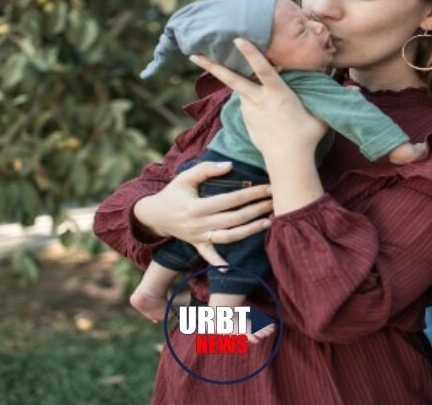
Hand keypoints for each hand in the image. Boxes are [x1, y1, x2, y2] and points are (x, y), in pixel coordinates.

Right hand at [134, 160, 273, 253]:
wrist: (155, 215)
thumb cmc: (174, 192)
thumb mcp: (185, 177)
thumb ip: (207, 169)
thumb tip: (230, 165)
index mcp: (196, 206)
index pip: (230, 200)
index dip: (251, 193)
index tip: (268, 187)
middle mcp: (198, 224)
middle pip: (234, 218)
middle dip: (257, 210)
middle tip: (276, 202)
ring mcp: (198, 237)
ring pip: (229, 237)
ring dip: (251, 231)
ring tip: (269, 221)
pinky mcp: (198, 245)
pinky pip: (210, 256)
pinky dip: (220, 262)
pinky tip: (235, 266)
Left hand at [189, 39, 325, 214]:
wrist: (288, 162)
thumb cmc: (308, 137)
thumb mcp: (322, 116)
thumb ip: (330, 98)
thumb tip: (356, 89)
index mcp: (278, 94)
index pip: (263, 70)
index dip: (251, 53)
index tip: (237, 39)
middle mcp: (260, 101)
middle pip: (232, 80)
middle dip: (212, 66)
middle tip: (193, 53)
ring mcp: (250, 112)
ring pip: (242, 91)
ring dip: (241, 85)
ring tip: (230, 75)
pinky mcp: (246, 121)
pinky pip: (247, 105)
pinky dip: (251, 102)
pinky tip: (260, 109)